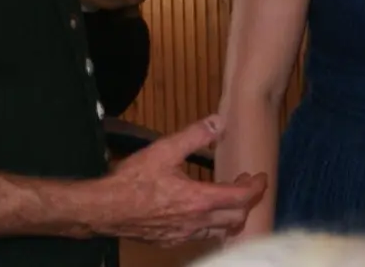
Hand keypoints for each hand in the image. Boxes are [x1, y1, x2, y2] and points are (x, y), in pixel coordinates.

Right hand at [94, 115, 266, 244]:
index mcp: (199, 199)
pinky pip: (201, 237)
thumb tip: (219, 122)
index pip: (242, 198)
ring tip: (228, 198)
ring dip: (231, 215)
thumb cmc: (132, 181)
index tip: (260, 176)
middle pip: (237, 218)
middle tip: (245, 183)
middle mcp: (197, 222)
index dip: (257, 187)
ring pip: (220, 231)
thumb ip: (195, 135)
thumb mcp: (164, 150)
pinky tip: (202, 213)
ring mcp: (184, 235)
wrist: (104, 210)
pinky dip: (211, 225)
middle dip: (247, 201)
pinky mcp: (171, 241)